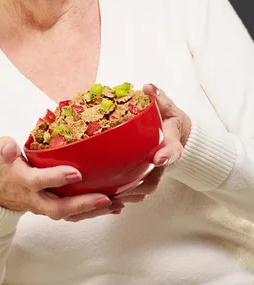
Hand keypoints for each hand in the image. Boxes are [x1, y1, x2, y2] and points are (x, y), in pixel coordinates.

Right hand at [0, 136, 125, 220]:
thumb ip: (3, 148)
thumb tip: (10, 148)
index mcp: (22, 180)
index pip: (39, 181)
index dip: (57, 178)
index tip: (76, 172)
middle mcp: (34, 198)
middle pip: (58, 207)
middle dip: (82, 204)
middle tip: (105, 198)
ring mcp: (43, 205)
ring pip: (69, 214)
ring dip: (93, 211)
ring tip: (117, 203)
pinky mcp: (52, 207)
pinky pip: (73, 214)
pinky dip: (92, 212)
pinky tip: (112, 205)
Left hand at [114, 83, 191, 202]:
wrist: (175, 130)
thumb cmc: (169, 118)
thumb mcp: (167, 105)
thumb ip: (159, 97)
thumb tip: (148, 87)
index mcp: (170, 141)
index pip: (173, 150)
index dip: (167, 155)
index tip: (158, 159)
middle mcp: (162, 159)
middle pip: (154, 180)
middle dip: (138, 188)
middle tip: (120, 192)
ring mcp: (154, 170)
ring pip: (144, 188)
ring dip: (129, 195)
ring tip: (109, 197)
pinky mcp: (144, 174)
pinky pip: (137, 189)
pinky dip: (126, 194)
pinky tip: (108, 196)